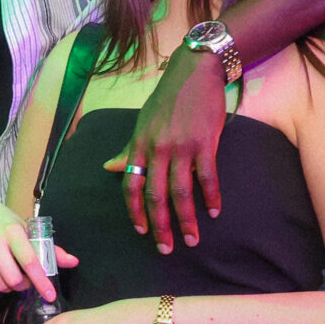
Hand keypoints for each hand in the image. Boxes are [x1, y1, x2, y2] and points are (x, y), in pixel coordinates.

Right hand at [0, 200, 77, 300]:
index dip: (41, 282)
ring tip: (8, 275)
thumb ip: (49, 249)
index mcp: (12, 232)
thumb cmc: (5, 224)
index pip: (30, 262)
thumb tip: (73, 262)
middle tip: (24, 279)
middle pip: (14, 280)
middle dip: (23, 285)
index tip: (50, 296)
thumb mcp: (27, 230)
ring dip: (8, 286)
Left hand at [104, 45, 225, 252]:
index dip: (134, 211)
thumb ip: (129, 150)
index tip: (141, 232)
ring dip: (186, 220)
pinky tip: (214, 212)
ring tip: (191, 240)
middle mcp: (156, 149)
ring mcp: (180, 147)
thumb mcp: (142, 124)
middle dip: (159, 226)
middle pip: (154, 196)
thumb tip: (110, 169)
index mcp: (138, 146)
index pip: (130, 186)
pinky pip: (207, 177)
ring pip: (180, 192)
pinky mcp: (205, 143)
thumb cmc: (167, 100)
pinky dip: (211, 196)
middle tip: (165, 249)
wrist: (194, 74)